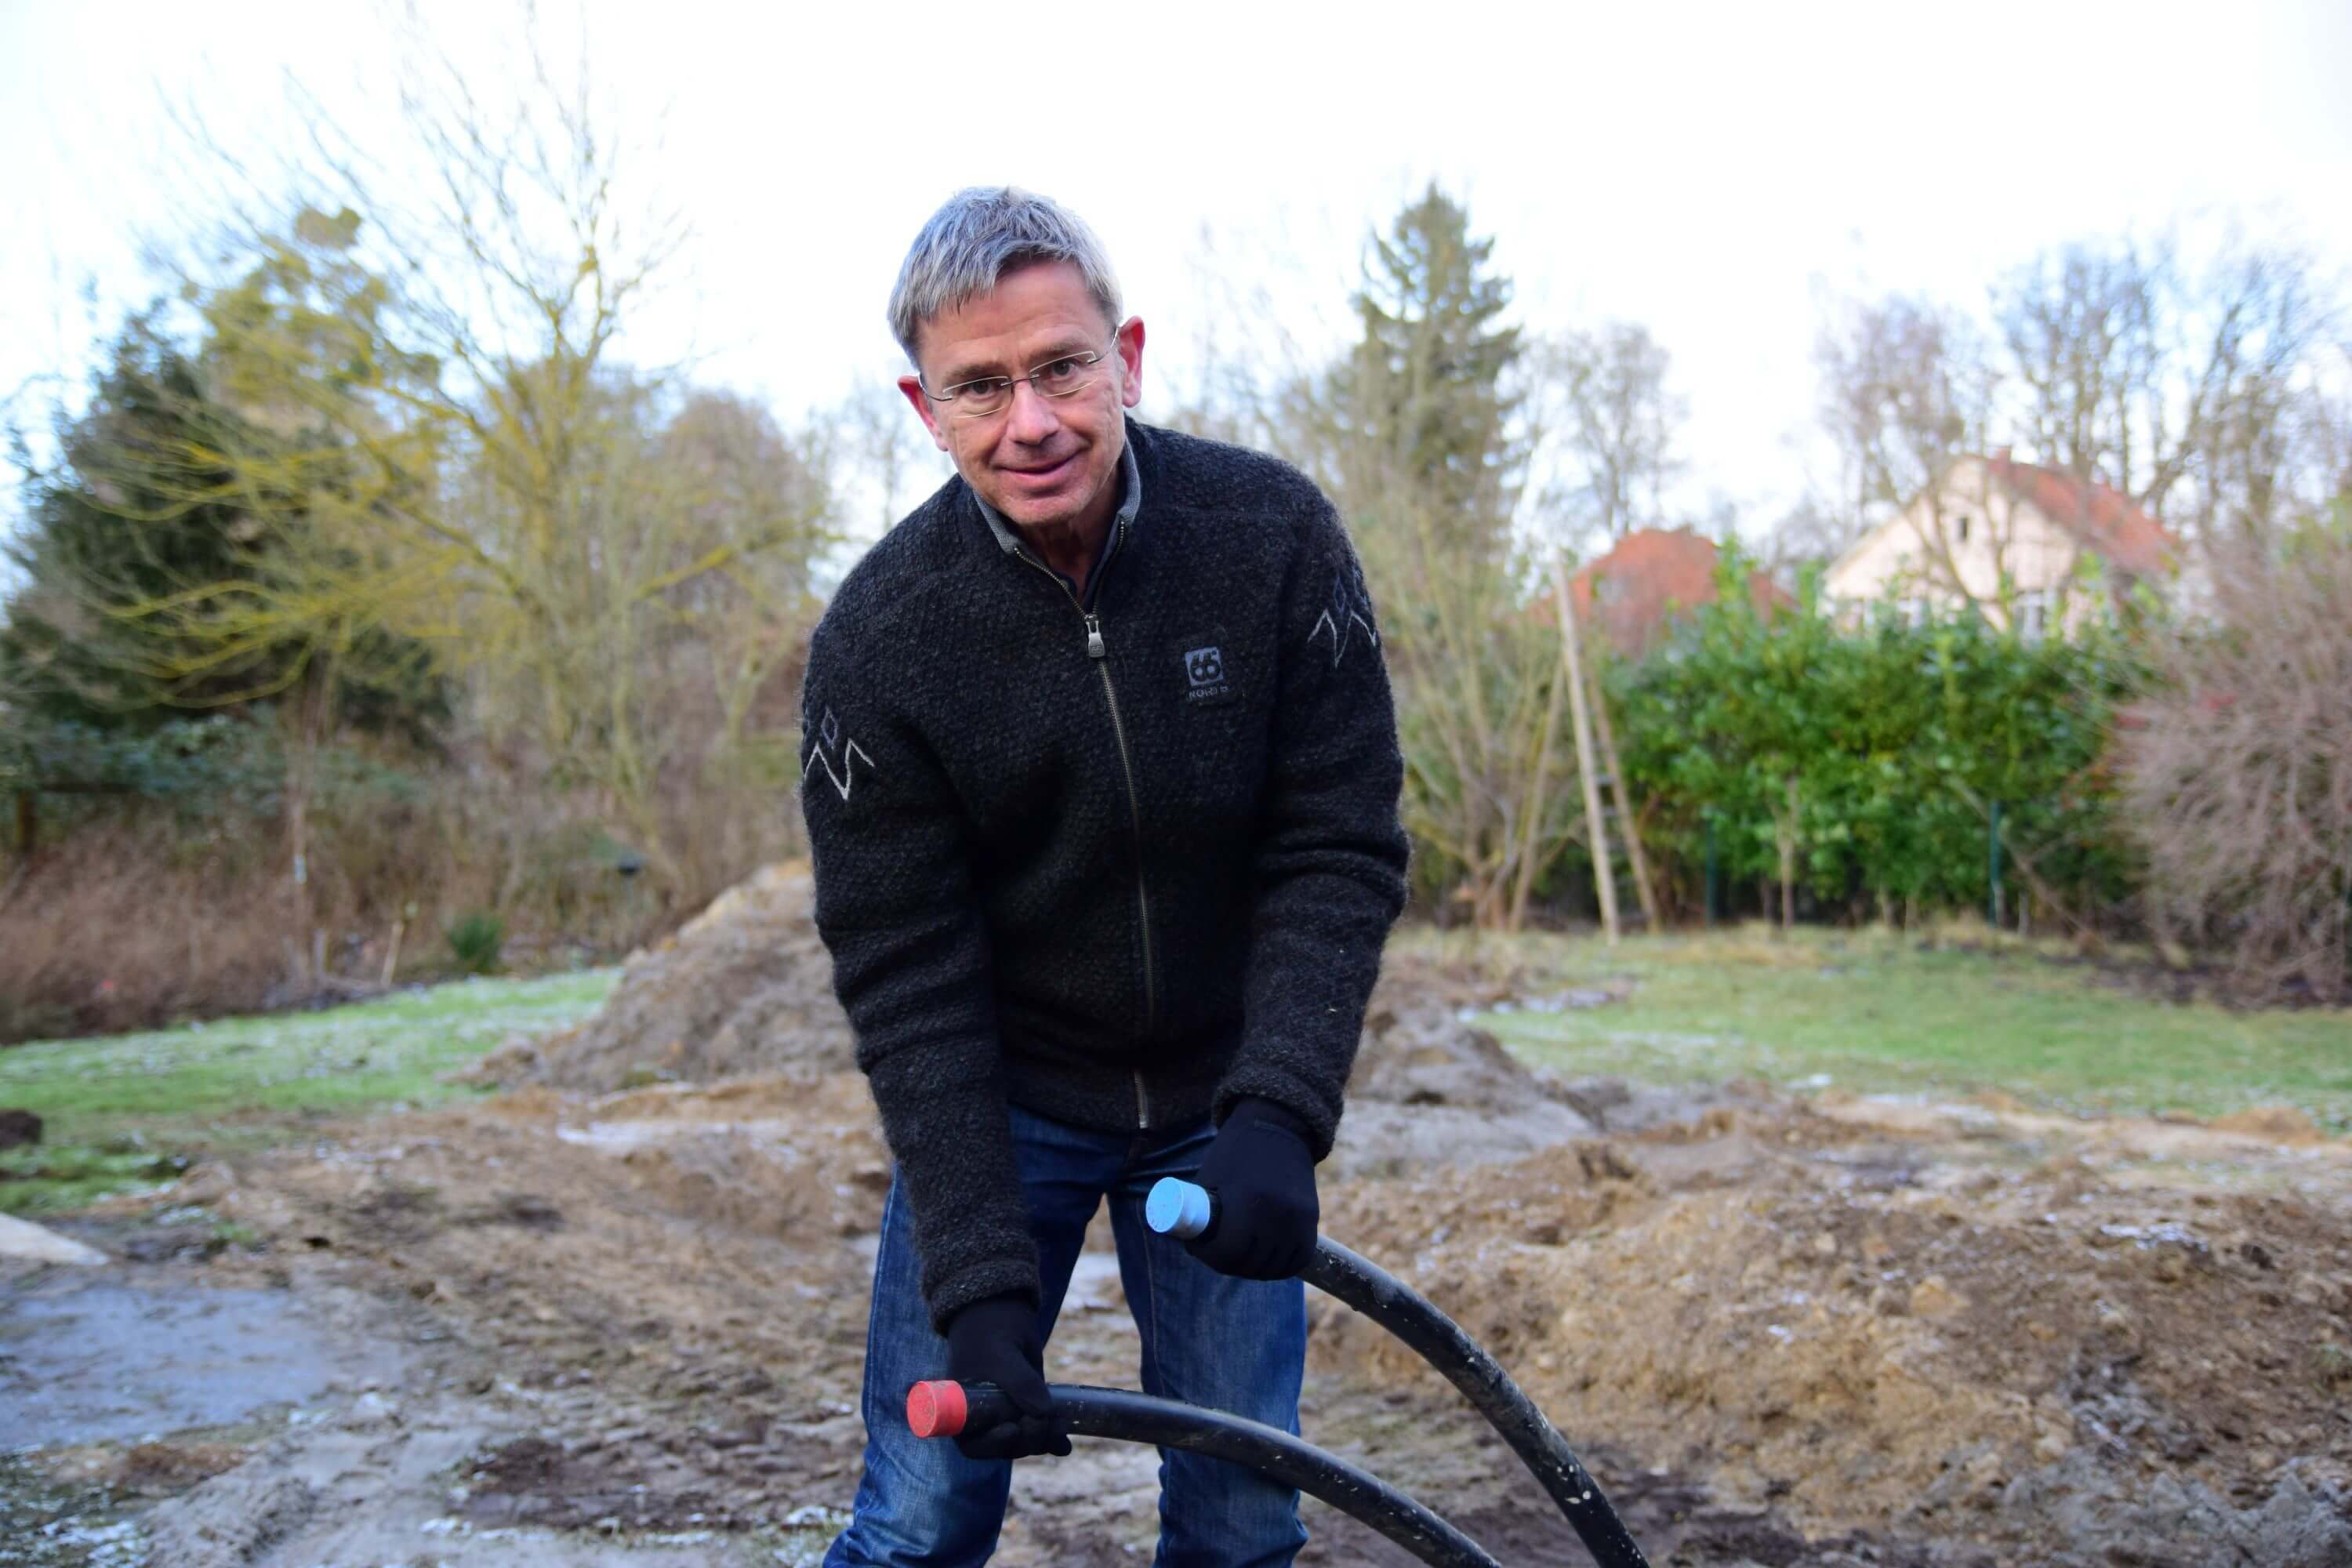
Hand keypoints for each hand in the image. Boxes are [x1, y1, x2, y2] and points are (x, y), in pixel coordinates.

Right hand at [942, 1295, 1069, 1459]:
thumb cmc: (989, 1328)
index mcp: (961, 1409)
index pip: (973, 1443)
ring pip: (1024, 1441)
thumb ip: (1020, 1382)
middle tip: (1043, 1422)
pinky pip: (1038, 1430)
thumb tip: (1044, 1413)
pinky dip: (1053, 1438)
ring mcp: (1006, 1412)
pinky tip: (1066, 1443)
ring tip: (1061, 1425)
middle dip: (1026, 1440)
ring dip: (1043, 1439)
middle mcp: (982, 1416)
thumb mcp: (1001, 1353)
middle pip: (1003, 1447)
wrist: (1001, 1307)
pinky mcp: (1027, 1406)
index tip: (1012, 1430)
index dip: (992, 1446)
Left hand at [1184, 1098, 1319, 1278]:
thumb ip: (1200, 1209)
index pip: (1228, 1251)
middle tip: (1218, 1256)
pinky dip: (1282, 1268)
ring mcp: (1297, 1218)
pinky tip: (1268, 1264)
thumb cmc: (1235, 1152)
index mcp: (1246, 1200)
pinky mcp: (1311, 1219)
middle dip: (1229, 1264)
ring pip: (1274, 1267)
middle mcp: (1276, 1213)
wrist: (1278, 1127)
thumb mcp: (1211, 1176)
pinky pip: (1298, 1259)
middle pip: (1250, 1263)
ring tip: (1241, 1259)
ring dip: (1255, 1270)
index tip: (1200, 1250)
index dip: (1210, 1257)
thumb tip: (1192, 1243)